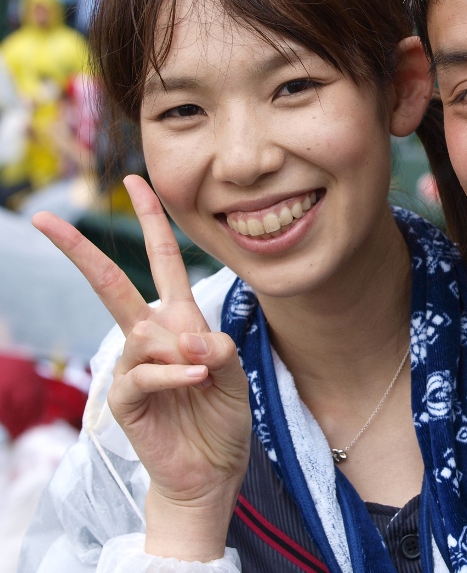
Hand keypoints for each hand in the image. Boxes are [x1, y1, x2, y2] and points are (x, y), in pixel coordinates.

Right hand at [33, 175, 250, 560]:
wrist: (212, 470)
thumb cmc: (223, 415)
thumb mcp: (235, 371)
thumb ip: (217, 346)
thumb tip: (185, 338)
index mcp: (179, 320)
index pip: (163, 262)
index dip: (153, 221)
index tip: (138, 182)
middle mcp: (150, 337)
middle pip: (113, 285)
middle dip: (82, 251)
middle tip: (46, 219)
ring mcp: (133, 368)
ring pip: (141, 335)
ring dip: (180, 351)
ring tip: (205, 374)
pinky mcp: (125, 401)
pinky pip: (143, 374)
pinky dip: (174, 374)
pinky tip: (196, 379)